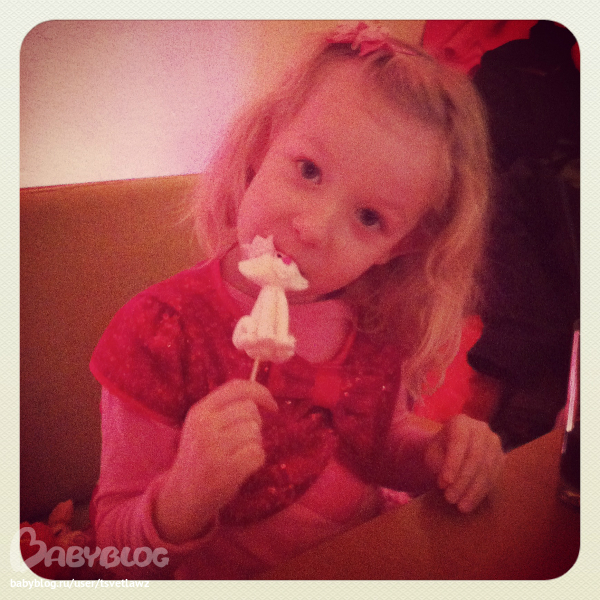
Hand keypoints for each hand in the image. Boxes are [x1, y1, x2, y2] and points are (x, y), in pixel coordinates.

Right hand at [154, 379, 277, 541]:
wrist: (183, 495)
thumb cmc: (200, 456)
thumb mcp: (202, 425)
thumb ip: (226, 408)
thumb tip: (261, 396)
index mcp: (200, 410)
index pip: (237, 387)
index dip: (261, 392)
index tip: (272, 404)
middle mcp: (205, 425)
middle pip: (250, 410)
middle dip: (255, 424)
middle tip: (244, 439)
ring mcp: (214, 448)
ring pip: (255, 433)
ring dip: (254, 444)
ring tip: (238, 455)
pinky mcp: (226, 470)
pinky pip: (258, 454)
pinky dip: (256, 461)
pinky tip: (242, 467)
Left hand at [424, 414, 503, 512]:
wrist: (453, 449)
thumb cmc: (440, 450)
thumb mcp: (433, 453)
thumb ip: (439, 463)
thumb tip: (448, 481)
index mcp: (461, 422)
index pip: (459, 442)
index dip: (452, 463)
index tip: (444, 483)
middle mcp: (481, 429)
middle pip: (475, 457)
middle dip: (462, 481)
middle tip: (450, 498)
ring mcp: (495, 443)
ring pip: (486, 469)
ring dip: (472, 490)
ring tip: (460, 506)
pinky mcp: (501, 458)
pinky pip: (494, 477)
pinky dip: (481, 492)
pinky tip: (470, 503)